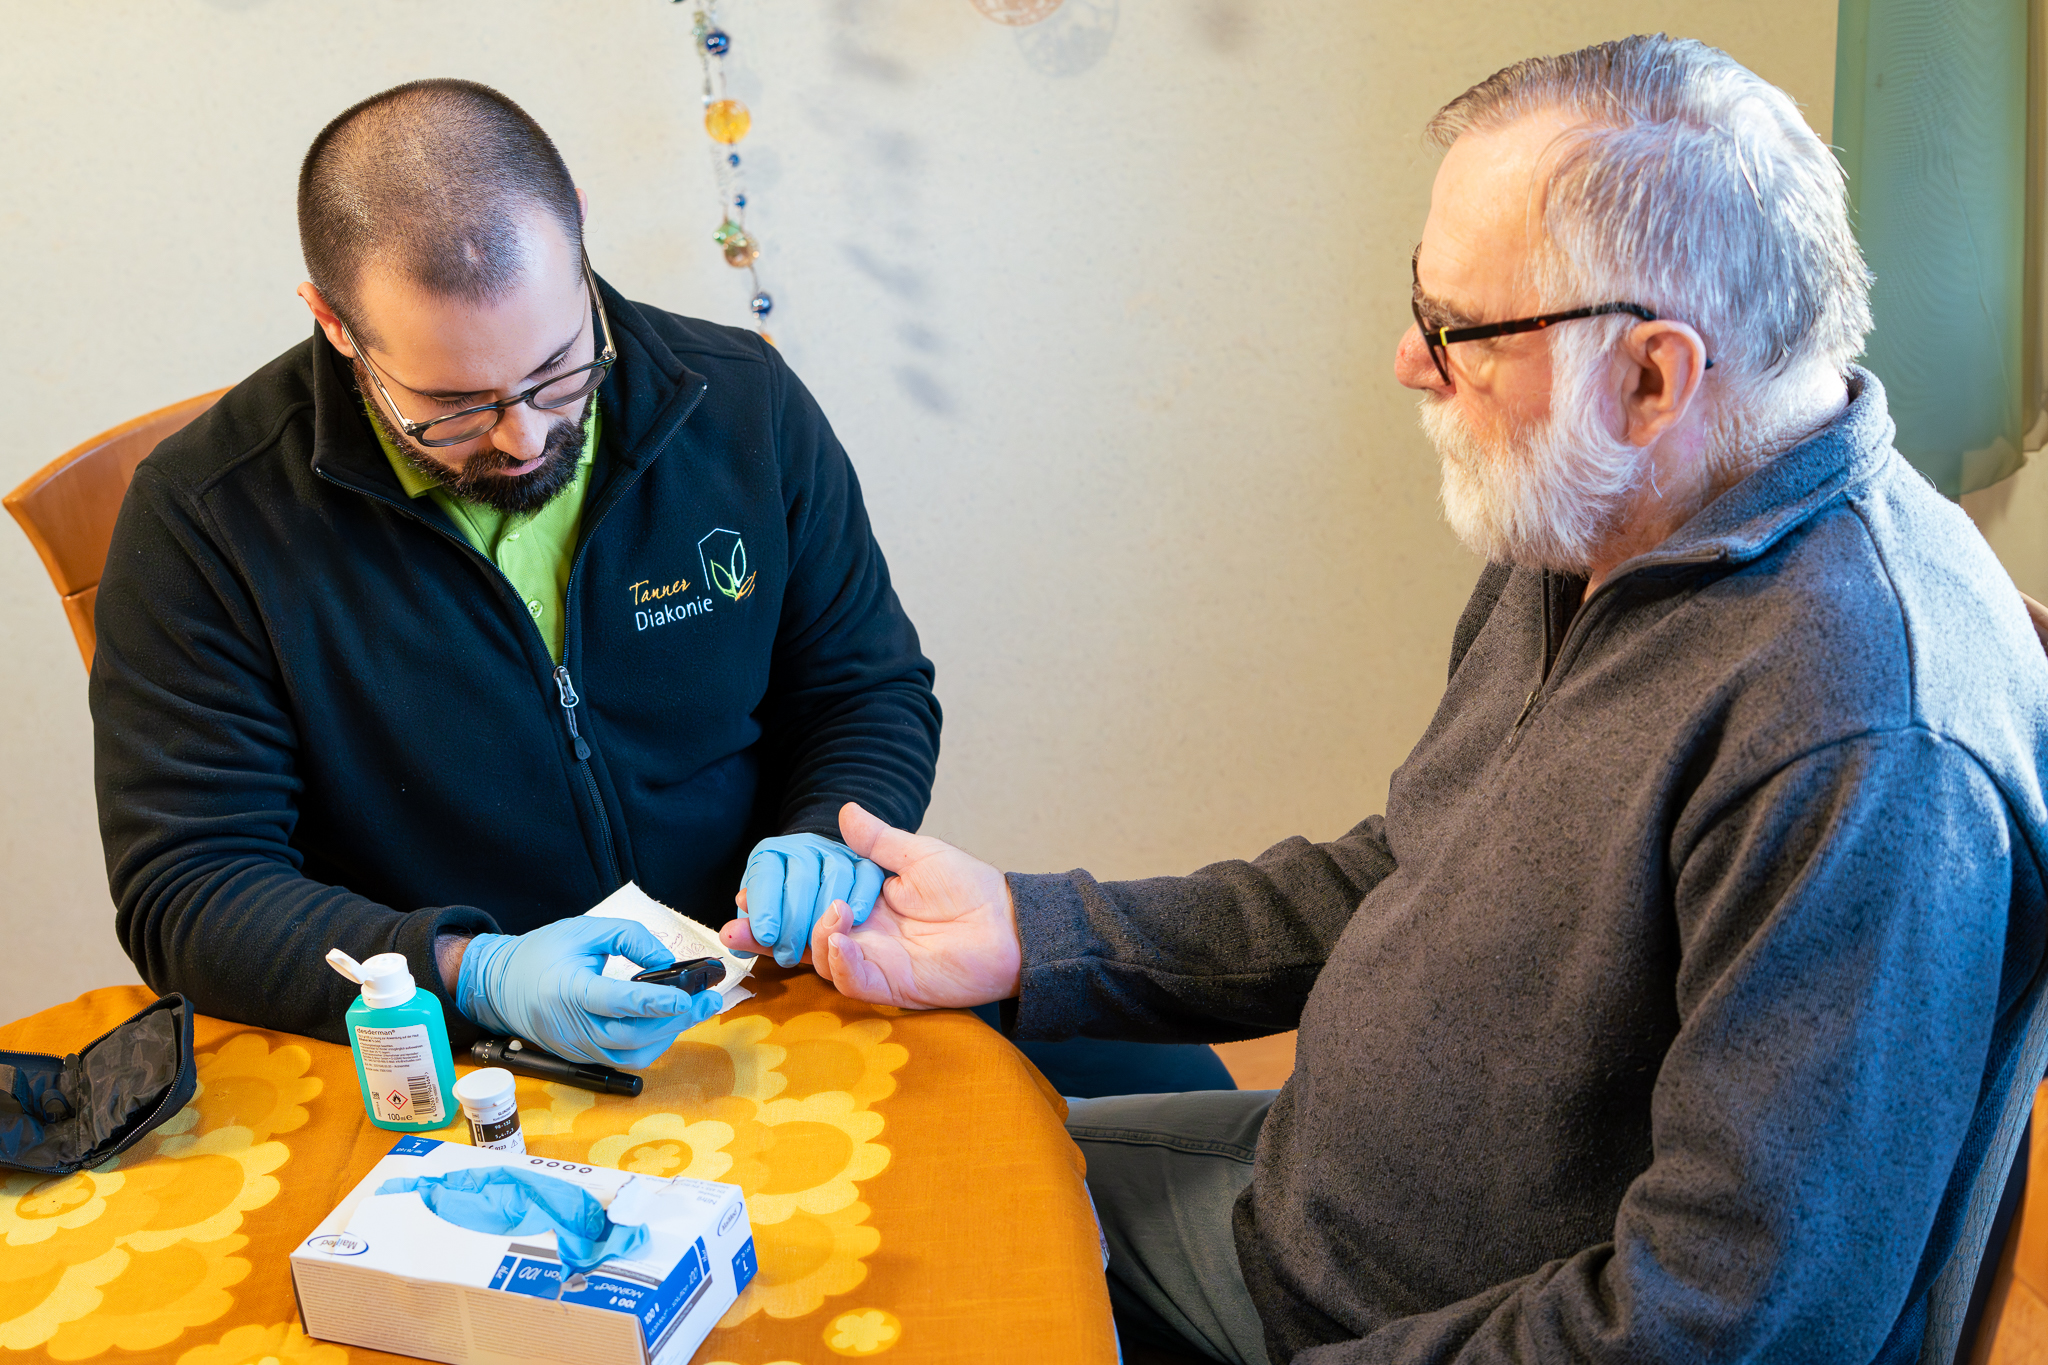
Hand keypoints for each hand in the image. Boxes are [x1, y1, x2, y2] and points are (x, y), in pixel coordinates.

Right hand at [456, 917, 720, 1067]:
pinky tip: (671, 1022)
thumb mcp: (585, 929)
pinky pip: (625, 1058)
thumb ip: (630, 938)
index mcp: (565, 990)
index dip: (652, 1002)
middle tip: (709, 1000)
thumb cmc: (543, 953)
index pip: (613, 1001)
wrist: (501, 986)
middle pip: (631, 1035)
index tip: (686, 997)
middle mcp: (571, 1027)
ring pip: (632, 1053)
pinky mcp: (583, 1057)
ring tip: (698, 1009)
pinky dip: (653, 1042)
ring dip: (670, 1033)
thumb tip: (668, 963)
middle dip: (676, 1020)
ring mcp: (576, 1047)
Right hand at [723, 802, 1021, 1008]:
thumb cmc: (970, 888)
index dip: (774, 903)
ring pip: (821, 960)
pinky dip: (838, 959)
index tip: (746, 894)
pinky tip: (840, 935)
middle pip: (799, 940)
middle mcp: (860, 936)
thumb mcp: (919, 854)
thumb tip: (844, 811)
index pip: (806, 906)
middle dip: (765, 934)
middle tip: (741, 922)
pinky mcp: (890, 984)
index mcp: (861, 904)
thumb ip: (877, 841)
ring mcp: (873, 962)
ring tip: (834, 910)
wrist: (1010, 925)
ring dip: (815, 936)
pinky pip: (851, 979)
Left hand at [738, 832, 886, 967]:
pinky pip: (865, 874)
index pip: (766, 875)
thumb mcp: (762, 912)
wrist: (816, 873)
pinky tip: (851, 923)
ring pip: (835, 874)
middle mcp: (803, 847)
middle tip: (788, 954)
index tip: (765, 936)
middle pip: (801, 878)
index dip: (765, 907)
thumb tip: (729, 936)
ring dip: (827, 914)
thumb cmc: (784, 901)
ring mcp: (835, 852)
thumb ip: (750, 927)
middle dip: (794, 921)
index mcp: (771, 854)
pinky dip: (861, 898)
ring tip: (818, 945)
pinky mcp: (862, 861)